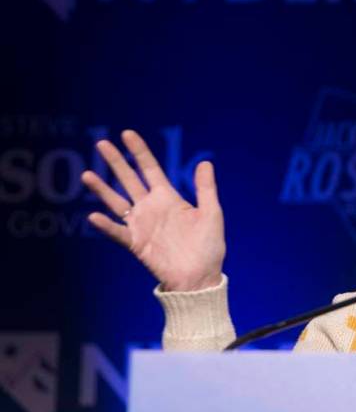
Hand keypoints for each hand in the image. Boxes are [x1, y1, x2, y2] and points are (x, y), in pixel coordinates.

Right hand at [82, 130, 225, 291]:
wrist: (200, 278)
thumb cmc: (209, 247)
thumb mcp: (211, 214)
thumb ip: (206, 189)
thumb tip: (205, 162)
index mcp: (169, 199)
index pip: (150, 170)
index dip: (140, 152)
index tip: (127, 133)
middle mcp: (151, 208)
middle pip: (129, 180)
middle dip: (116, 162)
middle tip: (102, 144)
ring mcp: (141, 225)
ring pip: (117, 202)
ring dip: (102, 190)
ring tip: (87, 175)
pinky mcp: (136, 244)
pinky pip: (118, 232)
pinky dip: (106, 225)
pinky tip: (95, 216)